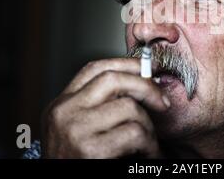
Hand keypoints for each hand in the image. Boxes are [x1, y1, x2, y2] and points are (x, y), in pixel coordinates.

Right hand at [41, 58, 169, 157]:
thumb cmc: (80, 161)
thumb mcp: (79, 128)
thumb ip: (99, 105)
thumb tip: (140, 81)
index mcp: (61, 104)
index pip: (95, 68)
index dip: (126, 63)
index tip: (149, 67)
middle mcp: (63, 112)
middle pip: (113, 79)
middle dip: (145, 86)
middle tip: (162, 102)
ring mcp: (75, 129)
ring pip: (129, 107)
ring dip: (149, 125)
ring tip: (149, 142)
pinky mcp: (90, 150)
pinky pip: (134, 133)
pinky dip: (150, 144)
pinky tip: (148, 154)